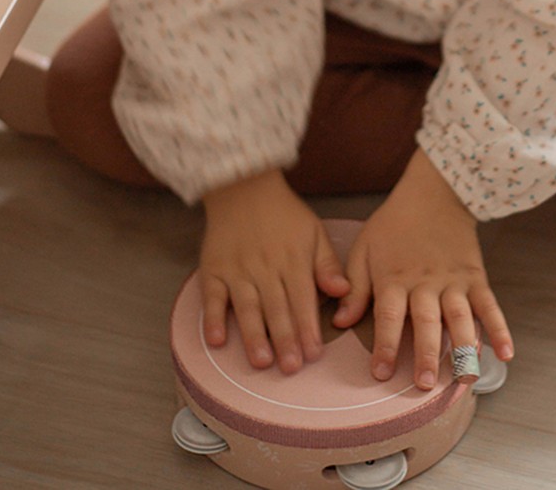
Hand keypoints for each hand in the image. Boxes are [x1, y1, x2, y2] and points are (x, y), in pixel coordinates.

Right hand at [200, 169, 349, 372]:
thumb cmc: (285, 214)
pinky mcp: (214, 269)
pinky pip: (212, 297)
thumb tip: (342, 292)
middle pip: (276, 308)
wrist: (244, 187)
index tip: (314, 354)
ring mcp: (237, 269)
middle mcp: (265, 267)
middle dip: (285, 339)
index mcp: (293, 260)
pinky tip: (217, 340)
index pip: (303, 299)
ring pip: (247, 306)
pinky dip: (213, 318)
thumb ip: (327, 265)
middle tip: (291, 368)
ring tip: (261, 361)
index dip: (308, 327)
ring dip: (253, 335)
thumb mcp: (314, 232)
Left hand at [333, 148, 513, 389]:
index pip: (389, 316)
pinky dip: (499, 329)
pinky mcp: (475, 277)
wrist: (434, 193)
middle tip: (425, 385)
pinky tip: (505, 354)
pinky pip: (489, 305)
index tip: (381, 373)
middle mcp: (425, 283)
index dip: (385, 345)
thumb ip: (355, 287)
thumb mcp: (364, 248)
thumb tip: (340, 322)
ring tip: (464, 379)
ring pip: (460, 318)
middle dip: (427, 355)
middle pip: (426, 322)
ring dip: (462, 349)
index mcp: (394, 277)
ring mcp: (453, 281)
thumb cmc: (394, 224)